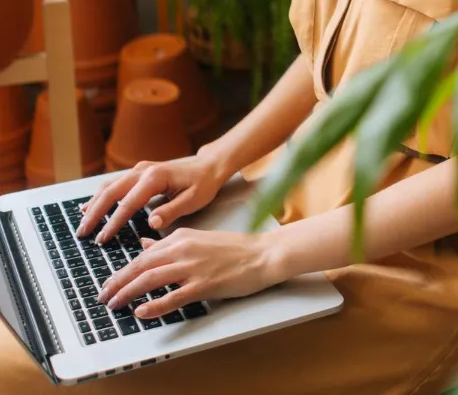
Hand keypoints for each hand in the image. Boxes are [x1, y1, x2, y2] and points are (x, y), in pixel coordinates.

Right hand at [77, 151, 228, 243]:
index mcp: (155, 178)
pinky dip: (101, 195)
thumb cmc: (203, 184)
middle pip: (111, 192)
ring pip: (110, 186)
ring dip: (94, 204)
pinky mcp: (140, 172)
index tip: (102, 239)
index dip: (113, 223)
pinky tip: (91, 206)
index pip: (128, 204)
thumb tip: (151, 224)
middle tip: (82, 233)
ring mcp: (140, 169)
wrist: (209, 166)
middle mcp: (143, 170)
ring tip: (82, 223)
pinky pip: (115, 183)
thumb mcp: (193, 200)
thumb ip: (171, 211)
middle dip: (94, 213)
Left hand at [99, 229, 280, 317]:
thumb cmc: (234, 248)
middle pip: (141, 266)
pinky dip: (155, 305)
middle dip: (117, 282)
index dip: (122, 271)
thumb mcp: (198, 239)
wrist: (262, 254)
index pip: (143, 255)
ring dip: (128, 293)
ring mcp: (193, 267)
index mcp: (181, 236)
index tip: (108, 283)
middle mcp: (184, 249)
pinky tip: (141, 312)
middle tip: (103, 296)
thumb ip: (170, 244)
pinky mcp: (204, 284)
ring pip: (151, 280)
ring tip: (114, 304)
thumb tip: (144, 245)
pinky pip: (173, 296)